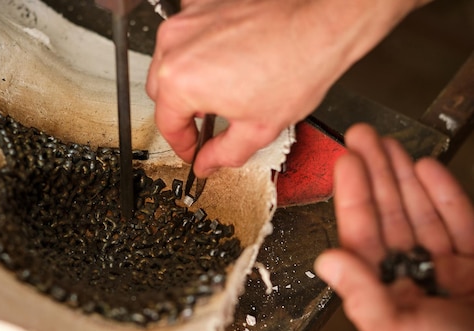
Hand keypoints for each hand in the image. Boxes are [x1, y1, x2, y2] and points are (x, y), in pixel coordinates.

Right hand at [146, 0, 427, 176]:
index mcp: (180, 82)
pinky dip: (197, 54)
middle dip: (181, 113)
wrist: (322, 25)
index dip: (182, 145)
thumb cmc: (296, 67)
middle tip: (206, 125)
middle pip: (161, 92)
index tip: (193, 150)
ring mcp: (187, 20)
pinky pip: (187, 37)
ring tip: (219, 92)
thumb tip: (206, 163)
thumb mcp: (256, 129)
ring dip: (186, 82)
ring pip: (170, 63)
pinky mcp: (201, 4)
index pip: (166, 124)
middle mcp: (175, 46)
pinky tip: (224, 63)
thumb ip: (222, 154)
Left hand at [315, 124, 473, 330]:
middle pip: (387, 218)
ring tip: (388, 143)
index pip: (362, 237)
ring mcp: (446, 271)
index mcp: (386, 299)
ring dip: (403, 177)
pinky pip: (459, 222)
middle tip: (361, 137)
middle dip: (374, 175)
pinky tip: (426, 169)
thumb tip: (327, 261)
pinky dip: (443, 195)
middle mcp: (412, 281)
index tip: (346, 163)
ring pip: (419, 214)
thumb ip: (363, 298)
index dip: (353, 198)